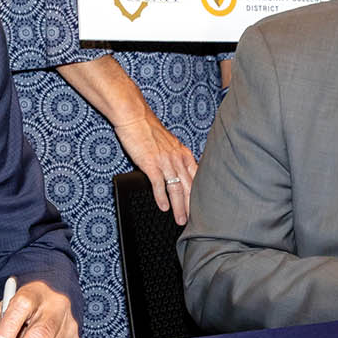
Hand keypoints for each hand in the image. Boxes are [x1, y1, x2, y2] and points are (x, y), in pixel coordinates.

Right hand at [114, 110, 196, 225]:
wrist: (134, 116)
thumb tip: (176, 170)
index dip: (200, 195)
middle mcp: (177, 159)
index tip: (203, 208)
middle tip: (195, 221)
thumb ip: (175, 157)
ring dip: (179, 207)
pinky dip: (161, 198)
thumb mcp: (168, 143)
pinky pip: (159, 184)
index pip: (197, 178)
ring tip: (180, 220)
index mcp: (183, 154)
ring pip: (176, 189)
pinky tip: (163, 208)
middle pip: (189, 187)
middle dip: (192, 206)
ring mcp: (165, 162)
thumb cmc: (148, 129)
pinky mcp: (151, 163)